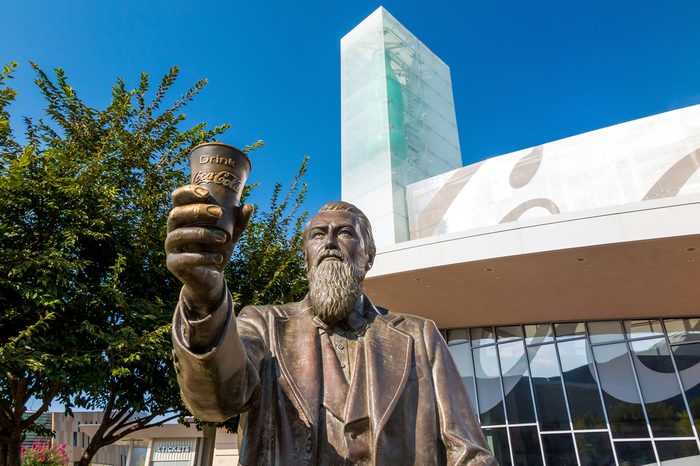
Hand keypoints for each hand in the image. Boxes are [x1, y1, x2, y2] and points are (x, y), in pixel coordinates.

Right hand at [165, 184, 252, 316]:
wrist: (211, 278)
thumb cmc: (217, 250)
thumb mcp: (231, 235)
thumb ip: (238, 222)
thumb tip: (249, 206)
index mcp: (183, 218)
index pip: (178, 198)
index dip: (188, 192)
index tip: (206, 193)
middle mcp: (173, 230)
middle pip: (176, 214)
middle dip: (197, 211)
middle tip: (219, 212)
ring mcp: (170, 247)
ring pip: (180, 235)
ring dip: (203, 234)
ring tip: (223, 238)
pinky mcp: (173, 264)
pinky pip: (184, 258)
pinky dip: (202, 257)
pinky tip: (218, 257)